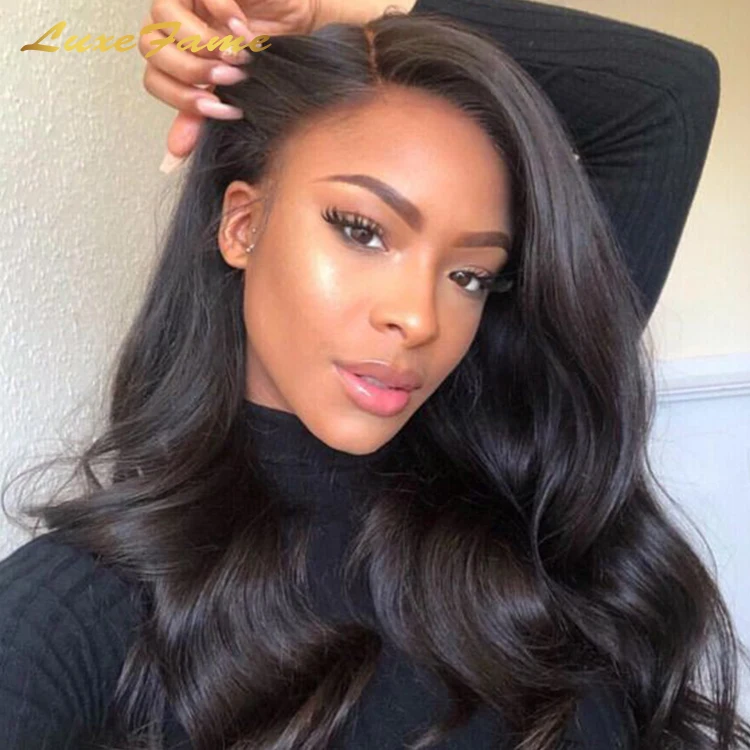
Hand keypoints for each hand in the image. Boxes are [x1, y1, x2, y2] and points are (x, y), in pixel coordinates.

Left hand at [141, 0, 322, 166]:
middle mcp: (170, 26)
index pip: (153, 80)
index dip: (184, 100)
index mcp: (171, 57)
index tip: (223, 110)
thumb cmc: (263, 57)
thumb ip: (200, 116)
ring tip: (237, 55)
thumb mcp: (231, 92)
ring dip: (202, 42)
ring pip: (163, 16)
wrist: (296, 23)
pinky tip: (242, 28)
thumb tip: (176, 152)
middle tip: (231, 80)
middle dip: (193, 71)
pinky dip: (220, 11)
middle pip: (151, 48)